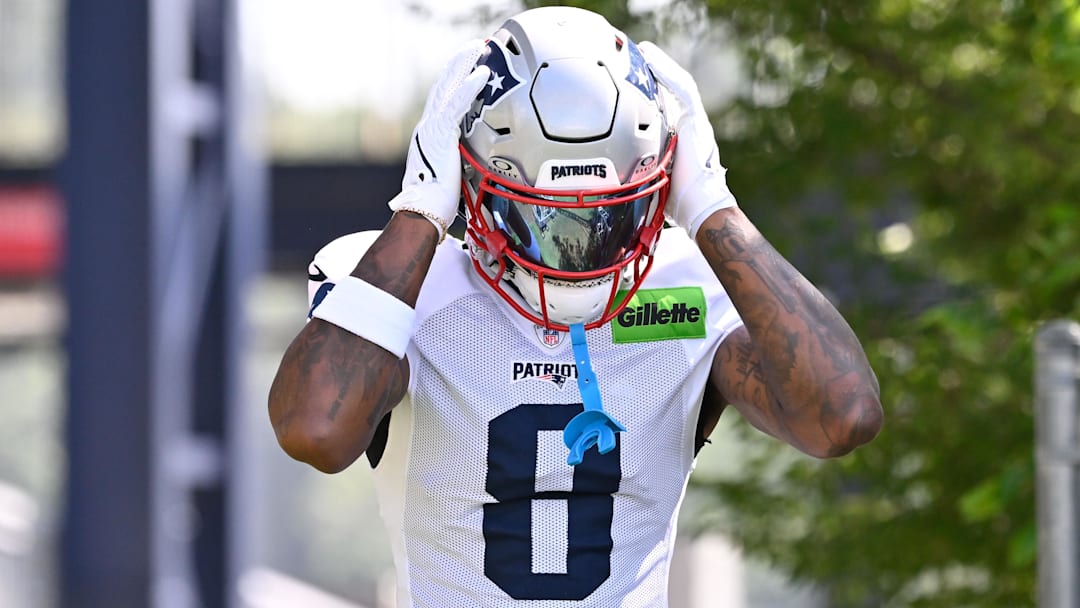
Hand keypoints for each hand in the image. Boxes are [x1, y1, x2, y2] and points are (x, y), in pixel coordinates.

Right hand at [388, 40, 490, 240]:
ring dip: (465, 65)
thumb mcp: (452, 173)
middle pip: (444, 85)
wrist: (424, 212)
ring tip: (479, 48)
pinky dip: (470, 86)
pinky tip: (482, 73)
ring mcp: (432, 129)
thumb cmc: (437, 201)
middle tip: (475, 45)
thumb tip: (476, 159)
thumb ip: (460, 158)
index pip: (443, 99)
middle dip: (459, 63)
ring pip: (449, 87)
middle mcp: (427, 127)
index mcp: (430, 135)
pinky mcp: (440, 134)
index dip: (454, 79)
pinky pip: (458, 104)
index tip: (466, 64)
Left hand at [639, 42, 736, 238]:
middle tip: (637, 58)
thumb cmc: (677, 204)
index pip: (663, 107)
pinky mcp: (697, 121)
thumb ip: (637, 171)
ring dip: (661, 66)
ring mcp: (694, 123)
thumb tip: (607, 181)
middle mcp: (688, 127)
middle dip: (655, 73)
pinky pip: (682, 90)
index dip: (650, 91)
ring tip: (644, 52)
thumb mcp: (650, 182)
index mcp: (678, 139)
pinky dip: (667, 73)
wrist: (700, 208)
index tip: (631, 81)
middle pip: (670, 91)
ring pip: (677, 85)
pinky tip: (652, 60)